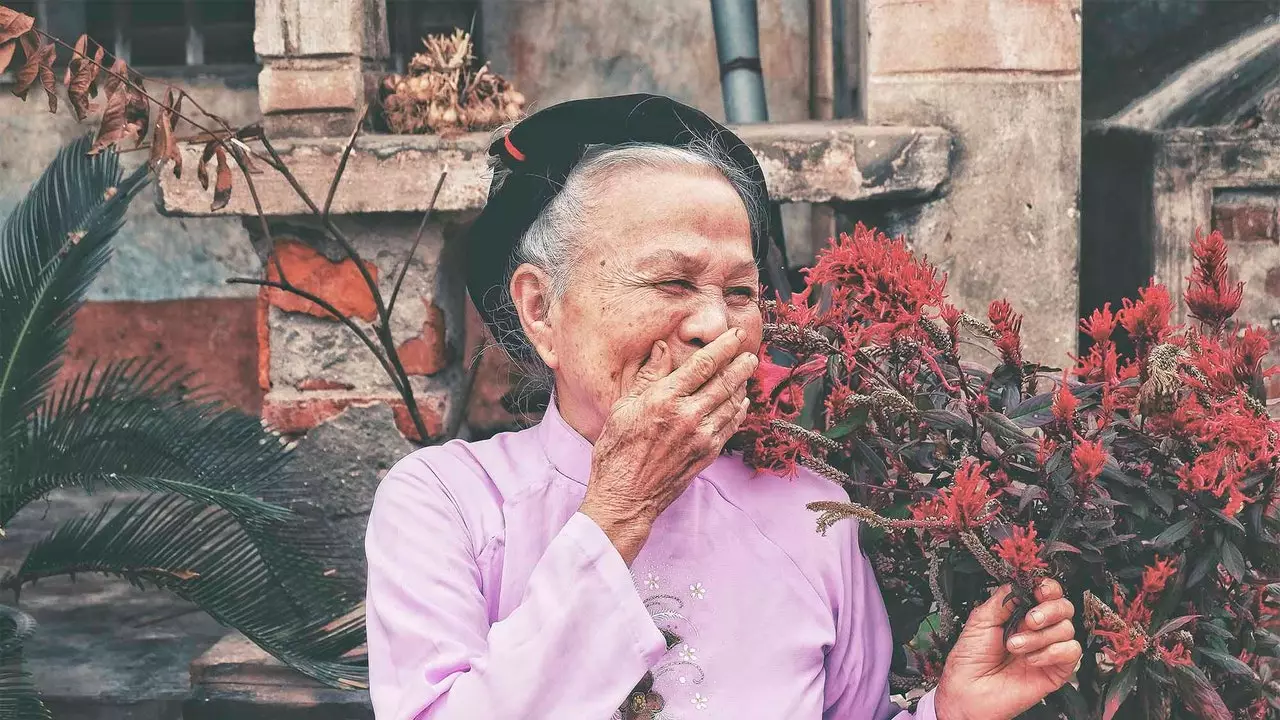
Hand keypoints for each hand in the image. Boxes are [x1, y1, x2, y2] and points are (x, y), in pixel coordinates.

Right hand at [579, 328, 757, 563]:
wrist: (626, 497)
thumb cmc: (616, 451)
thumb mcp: (623, 407)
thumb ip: (648, 376)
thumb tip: (662, 347)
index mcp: (664, 399)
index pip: (702, 365)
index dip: (723, 347)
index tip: (735, 336)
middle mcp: (687, 415)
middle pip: (724, 382)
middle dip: (740, 365)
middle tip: (750, 353)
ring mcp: (701, 436)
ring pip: (731, 403)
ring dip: (742, 385)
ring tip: (746, 373)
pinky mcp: (707, 454)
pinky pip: (730, 426)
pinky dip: (738, 411)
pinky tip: (741, 403)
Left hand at [934, 579, 1081, 719]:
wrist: (968, 691)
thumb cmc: (970, 659)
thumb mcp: (980, 619)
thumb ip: (1003, 598)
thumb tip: (1022, 583)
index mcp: (1020, 613)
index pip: (1047, 592)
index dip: (1047, 588)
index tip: (1039, 590)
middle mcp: (1037, 629)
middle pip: (1064, 607)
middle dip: (1048, 610)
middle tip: (1028, 620)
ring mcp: (1047, 649)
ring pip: (1067, 629)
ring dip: (1039, 636)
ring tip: (1016, 646)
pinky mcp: (1056, 670)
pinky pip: (1071, 652)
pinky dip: (1051, 652)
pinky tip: (1031, 659)